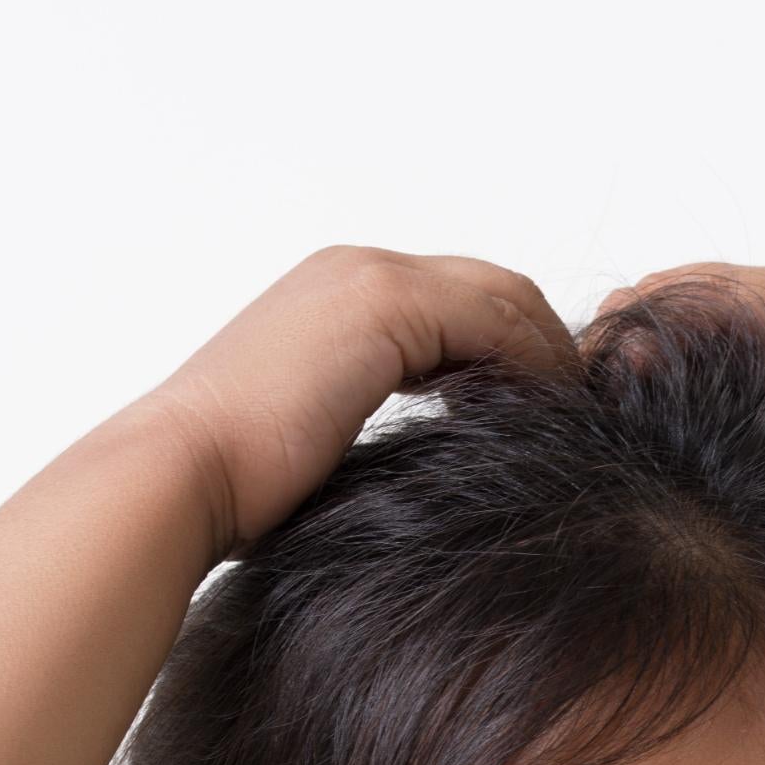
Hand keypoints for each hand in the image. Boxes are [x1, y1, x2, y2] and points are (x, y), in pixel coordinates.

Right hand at [141, 247, 577, 553]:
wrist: (181, 479)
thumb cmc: (232, 493)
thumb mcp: (317, 447)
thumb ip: (368, 429)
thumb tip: (427, 475)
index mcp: (334, 298)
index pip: (457, 305)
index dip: (513, 352)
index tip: (546, 418)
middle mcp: (352, 271)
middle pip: (493, 288)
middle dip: (545, 347)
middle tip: (582, 418)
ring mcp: (367, 279)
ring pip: (504, 296)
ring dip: (550, 358)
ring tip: (576, 426)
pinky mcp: (383, 305)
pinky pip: (496, 321)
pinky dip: (533, 364)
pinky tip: (548, 421)